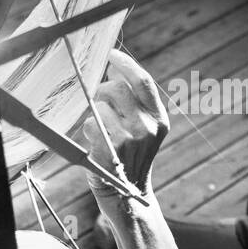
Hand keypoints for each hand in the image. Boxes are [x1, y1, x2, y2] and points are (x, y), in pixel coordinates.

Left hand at [80, 49, 168, 205]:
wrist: (126, 193)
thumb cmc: (129, 155)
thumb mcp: (142, 128)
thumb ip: (133, 101)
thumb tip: (113, 69)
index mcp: (159, 119)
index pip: (143, 81)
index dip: (125, 64)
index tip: (111, 55)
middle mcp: (148, 126)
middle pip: (117, 88)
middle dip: (101, 89)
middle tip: (97, 99)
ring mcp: (130, 137)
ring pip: (100, 105)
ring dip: (94, 113)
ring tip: (99, 128)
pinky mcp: (111, 147)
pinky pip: (91, 123)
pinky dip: (88, 129)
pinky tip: (96, 142)